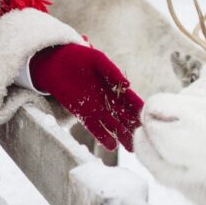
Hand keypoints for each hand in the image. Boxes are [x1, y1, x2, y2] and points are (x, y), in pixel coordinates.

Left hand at [28, 44, 143, 151]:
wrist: (54, 60)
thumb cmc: (78, 55)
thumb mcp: (97, 60)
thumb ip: (111, 72)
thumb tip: (127, 85)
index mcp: (115, 85)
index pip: (131, 100)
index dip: (140, 109)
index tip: (151, 119)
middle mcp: (107, 99)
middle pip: (124, 116)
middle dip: (135, 128)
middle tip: (147, 140)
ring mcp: (95, 108)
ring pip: (112, 125)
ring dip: (122, 136)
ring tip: (132, 149)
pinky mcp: (81, 113)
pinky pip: (94, 127)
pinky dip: (102, 137)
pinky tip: (111, 146)